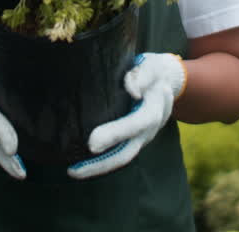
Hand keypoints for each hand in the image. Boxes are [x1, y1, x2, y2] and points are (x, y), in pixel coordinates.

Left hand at [68, 53, 186, 179]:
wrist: (166, 82)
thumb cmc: (154, 72)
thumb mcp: (152, 66)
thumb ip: (142, 74)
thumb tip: (132, 90)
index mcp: (154, 110)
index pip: (135, 124)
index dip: (115, 134)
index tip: (91, 143)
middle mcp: (148, 130)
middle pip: (126, 152)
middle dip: (101, 163)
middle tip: (74, 170)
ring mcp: (141, 138)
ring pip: (121, 158)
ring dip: (97, 168)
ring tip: (72, 172)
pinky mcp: (133, 140)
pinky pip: (117, 155)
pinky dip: (101, 162)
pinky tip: (80, 165)